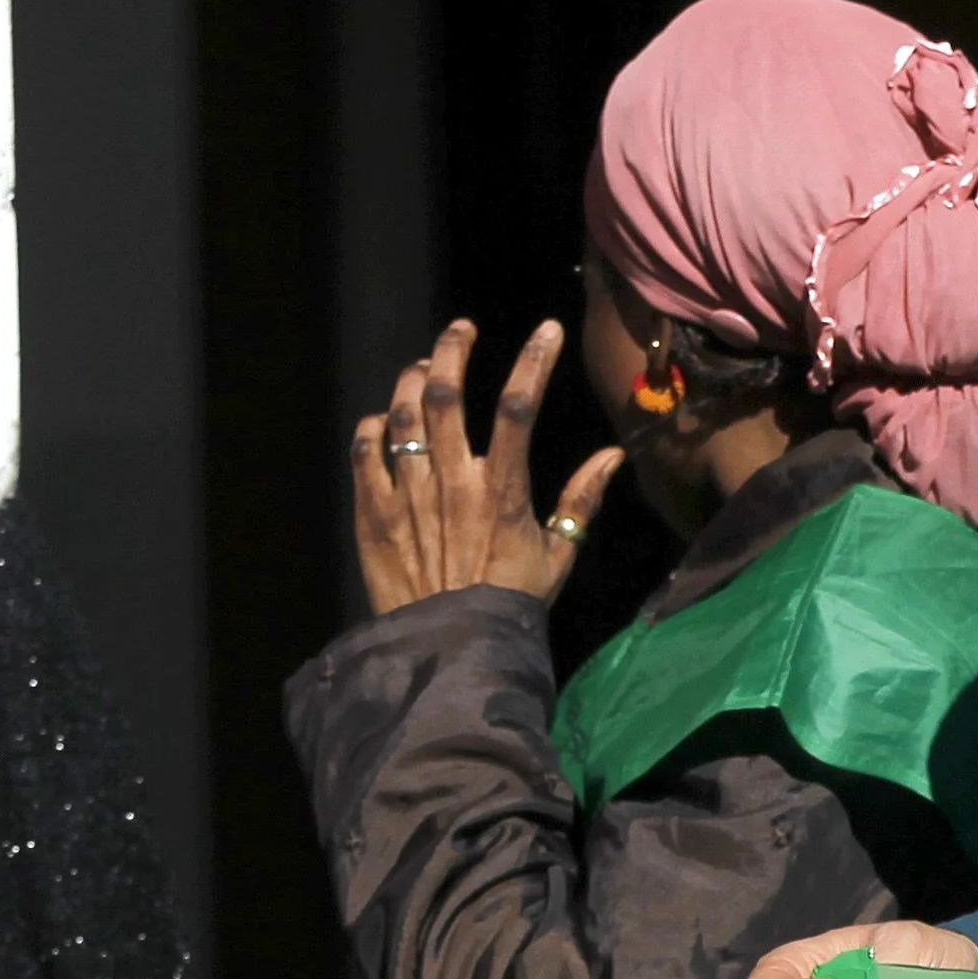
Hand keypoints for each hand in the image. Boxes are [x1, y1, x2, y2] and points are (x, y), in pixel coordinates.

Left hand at [353, 318, 624, 619]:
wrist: (450, 648)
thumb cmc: (511, 602)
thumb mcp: (559, 556)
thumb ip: (582, 500)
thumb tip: (612, 455)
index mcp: (501, 490)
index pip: (518, 408)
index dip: (534, 361)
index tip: (547, 330)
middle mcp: (451, 483)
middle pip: (446, 395)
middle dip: (452, 350)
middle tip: (461, 330)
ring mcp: (407, 495)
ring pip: (403, 416)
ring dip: (412, 382)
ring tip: (422, 368)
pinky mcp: (373, 514)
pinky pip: (365, 454)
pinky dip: (372, 429)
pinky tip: (383, 421)